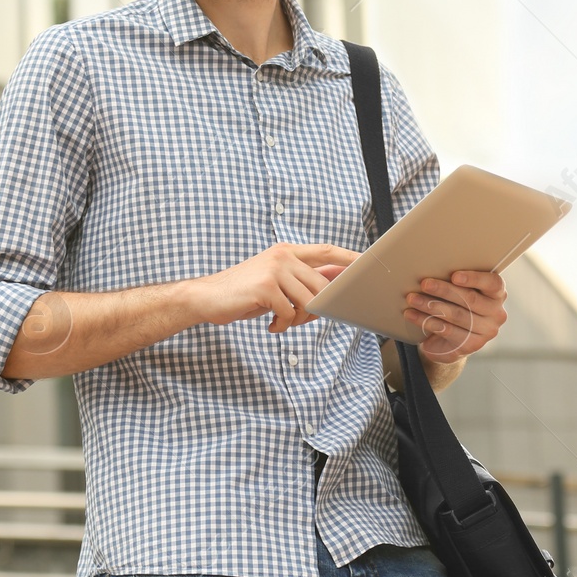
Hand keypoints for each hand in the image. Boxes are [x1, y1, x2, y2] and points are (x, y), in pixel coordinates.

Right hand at [188, 243, 361, 332]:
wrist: (207, 297)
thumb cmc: (243, 293)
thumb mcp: (275, 282)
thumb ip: (301, 280)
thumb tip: (332, 285)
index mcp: (286, 252)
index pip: (326, 251)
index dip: (349, 256)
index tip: (369, 262)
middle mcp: (282, 256)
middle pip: (321, 286)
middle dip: (316, 309)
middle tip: (297, 319)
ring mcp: (274, 270)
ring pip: (308, 301)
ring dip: (297, 319)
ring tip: (280, 321)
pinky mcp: (265, 287)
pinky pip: (289, 313)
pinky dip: (282, 325)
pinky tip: (269, 325)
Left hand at [404, 270, 507, 360]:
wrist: (452, 339)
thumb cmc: (456, 305)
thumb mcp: (461, 291)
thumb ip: (457, 281)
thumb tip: (433, 266)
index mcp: (497, 294)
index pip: (493, 283)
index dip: (474, 278)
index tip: (454, 275)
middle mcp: (496, 313)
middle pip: (470, 299)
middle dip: (444, 290)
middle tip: (424, 283)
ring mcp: (486, 332)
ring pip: (456, 315)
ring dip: (431, 305)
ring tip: (412, 298)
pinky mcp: (471, 345)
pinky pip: (446, 330)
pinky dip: (426, 320)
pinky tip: (412, 314)